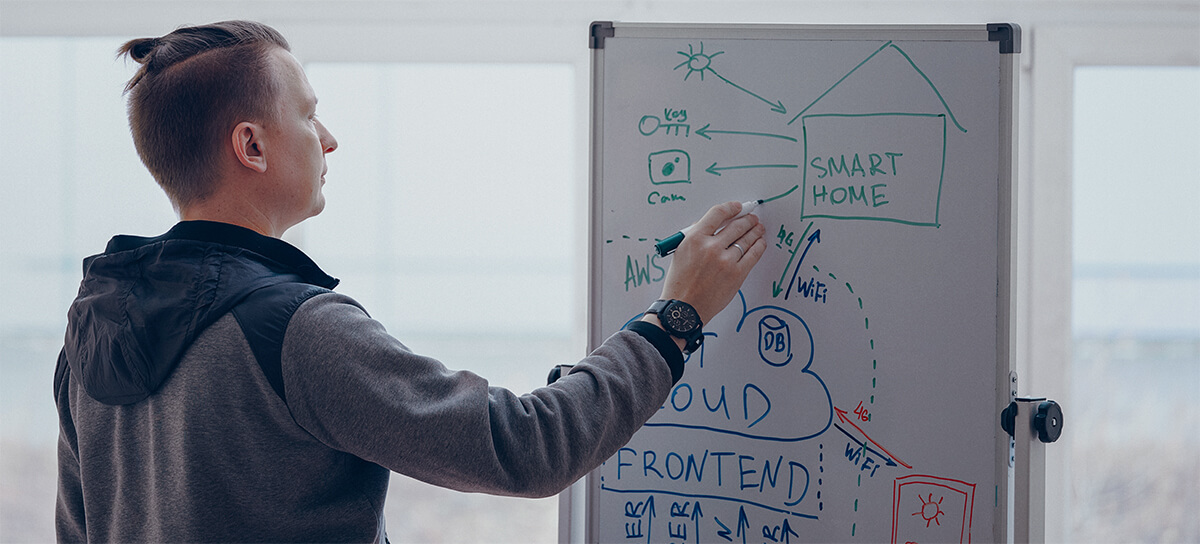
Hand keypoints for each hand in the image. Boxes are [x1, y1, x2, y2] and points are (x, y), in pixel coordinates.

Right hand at [652, 201, 766, 324]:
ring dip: (755, 231)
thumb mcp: (680, 252)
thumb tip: (712, 225)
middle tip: (752, 218)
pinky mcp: (737, 274)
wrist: (683, 309)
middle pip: (736, 225)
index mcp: (695, 239)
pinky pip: (753, 255)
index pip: (717, 214)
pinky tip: (761, 242)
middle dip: (747, 220)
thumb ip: (696, 236)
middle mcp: (711, 247)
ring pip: (746, 239)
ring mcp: (726, 261)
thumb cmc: (679, 283)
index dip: (731, 208)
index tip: (737, 207)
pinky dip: (759, 246)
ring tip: (759, 228)